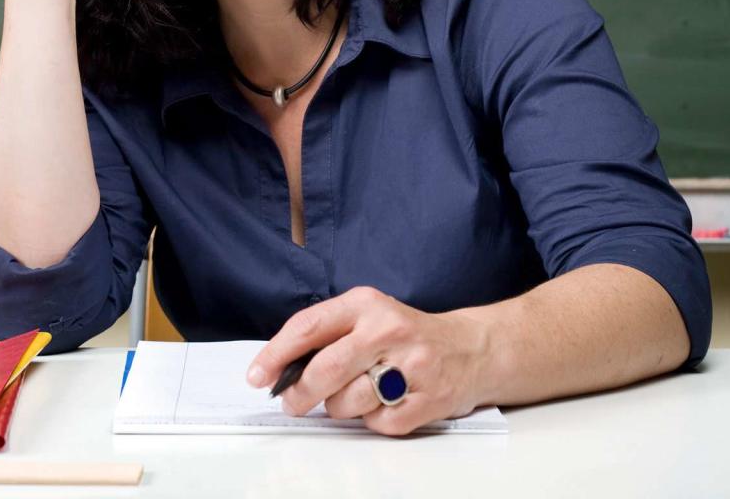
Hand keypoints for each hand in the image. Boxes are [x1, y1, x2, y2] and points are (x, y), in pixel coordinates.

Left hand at [247, 287, 495, 435]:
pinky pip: (377, 423)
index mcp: (366, 304)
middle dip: (299, 394)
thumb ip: (328, 335)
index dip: (276, 355)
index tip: (257, 375)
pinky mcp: (428, 399)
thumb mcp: (369, 316)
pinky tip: (385, 402)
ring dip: (340, 408)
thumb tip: (279, 369)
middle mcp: (388, 330)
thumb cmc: (407, 335)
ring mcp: (412, 365)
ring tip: (356, 394)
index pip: (308, 327)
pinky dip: (372, 420)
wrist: (472, 349)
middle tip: (292, 403)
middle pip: (325, 371)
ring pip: (346, 403)